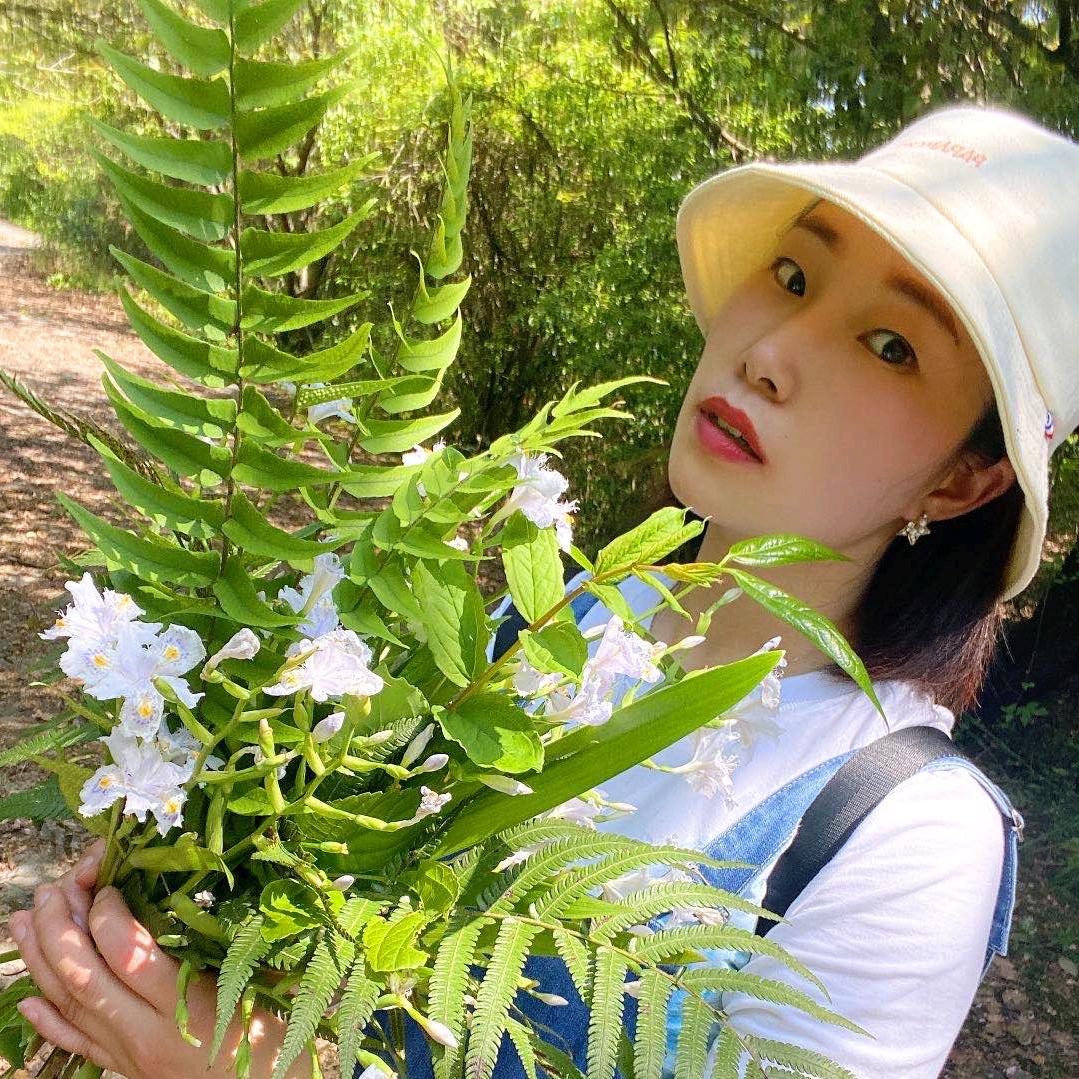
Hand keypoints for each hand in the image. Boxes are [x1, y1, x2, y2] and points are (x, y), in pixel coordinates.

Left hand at [7, 837, 311, 1078]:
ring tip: (22, 921)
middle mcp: (144, 1032)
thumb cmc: (274, 1049)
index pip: (126, 953)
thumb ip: (238, 948)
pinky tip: (27, 1001)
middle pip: (84, 976)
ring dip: (40, 961)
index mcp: (183, 1005)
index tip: (112, 881)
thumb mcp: (262, 990)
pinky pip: (75, 1045)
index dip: (108, 912)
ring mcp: (127, 1054)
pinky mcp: (124, 1068)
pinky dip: (47, 1021)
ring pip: (69, 1005)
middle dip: (58, 927)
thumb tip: (227, 895)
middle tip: (51, 888)